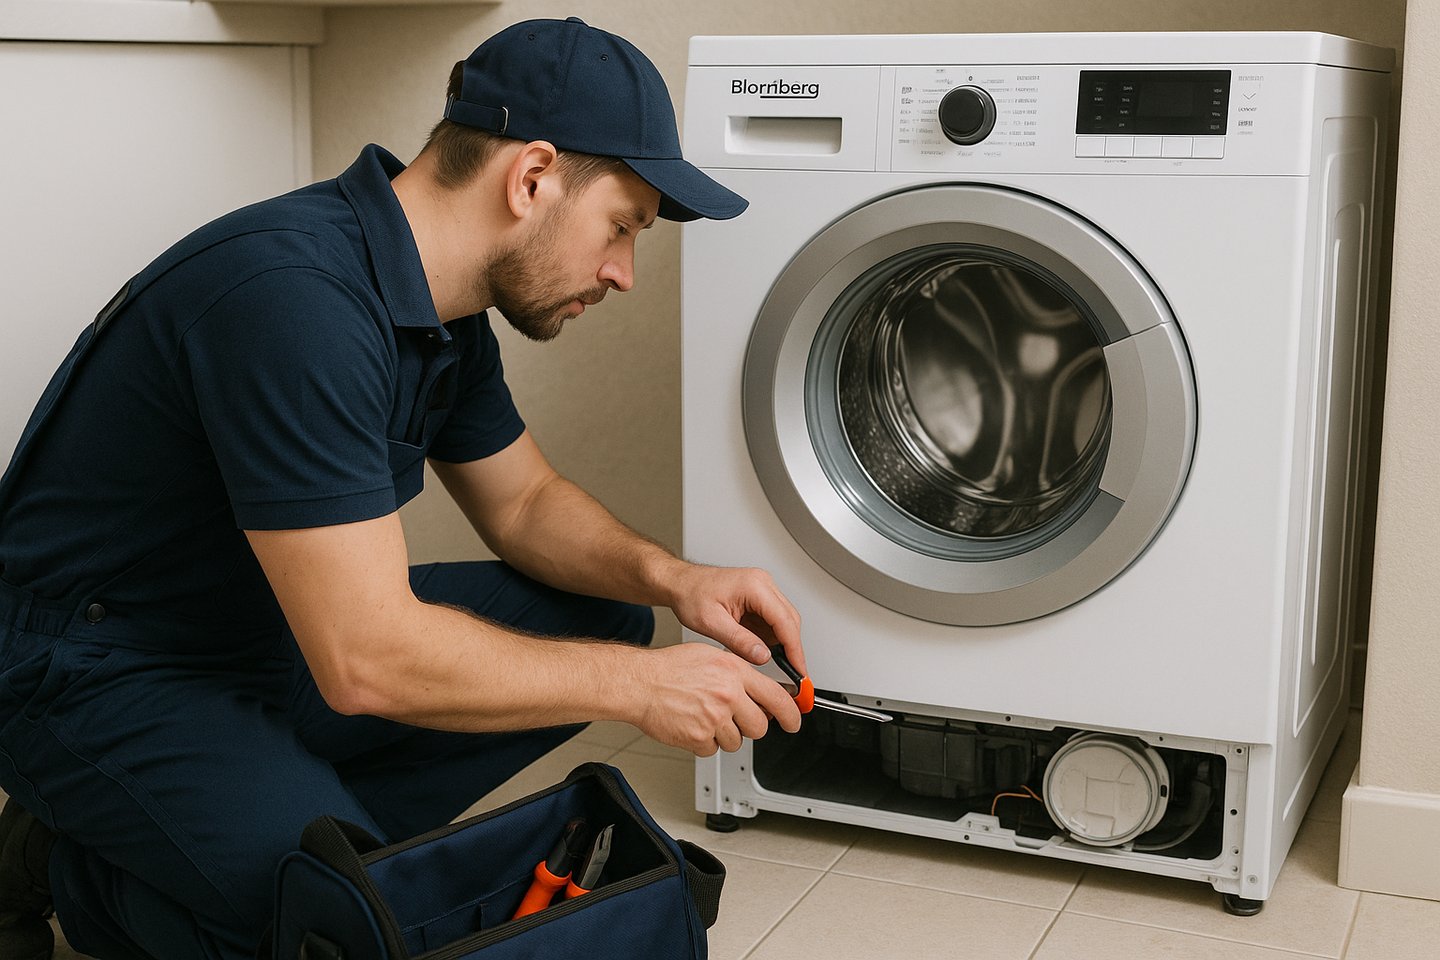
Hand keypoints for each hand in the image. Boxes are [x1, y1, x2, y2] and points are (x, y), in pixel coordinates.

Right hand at [632, 643, 801, 755]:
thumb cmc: (670, 668)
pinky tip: (694, 724)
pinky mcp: (699, 738)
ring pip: (737, 741)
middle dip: (752, 726)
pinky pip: (714, 750)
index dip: (791, 713)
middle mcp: (728, 695)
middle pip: (760, 726)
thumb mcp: (712, 656)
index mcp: (734, 672)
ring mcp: (714, 719)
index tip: (795, 720)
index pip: (777, 697)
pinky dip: (706, 742)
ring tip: (706, 716)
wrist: (641, 683)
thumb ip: (740, 673)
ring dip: (726, 734)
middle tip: (738, 719)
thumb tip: (762, 690)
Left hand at [667, 563, 805, 674]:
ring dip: (780, 644)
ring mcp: (762, 590)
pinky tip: (758, 650)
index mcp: (754, 586)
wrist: (680, 584)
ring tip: (770, 663)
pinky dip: (769, 638)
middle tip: (792, 673)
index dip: (795, 649)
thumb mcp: (711, 623)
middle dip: (791, 649)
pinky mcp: (759, 598)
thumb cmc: (690, 595)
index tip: (799, 669)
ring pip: (784, 621)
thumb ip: (739, 641)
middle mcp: (763, 584)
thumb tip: (763, 657)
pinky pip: (772, 621)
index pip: (785, 621)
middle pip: (790, 620)